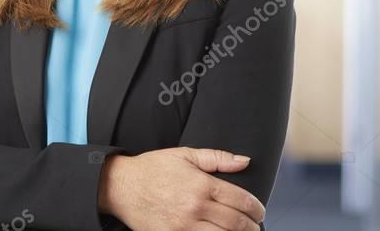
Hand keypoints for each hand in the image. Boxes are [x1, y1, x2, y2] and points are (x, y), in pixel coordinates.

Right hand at [99, 147, 264, 230]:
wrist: (120, 186)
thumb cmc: (152, 169)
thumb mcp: (184, 155)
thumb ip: (217, 158)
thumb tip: (245, 161)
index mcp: (201, 184)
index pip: (242, 200)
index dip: (257, 208)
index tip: (259, 210)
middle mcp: (195, 206)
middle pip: (237, 223)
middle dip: (252, 226)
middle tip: (254, 225)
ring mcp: (184, 226)